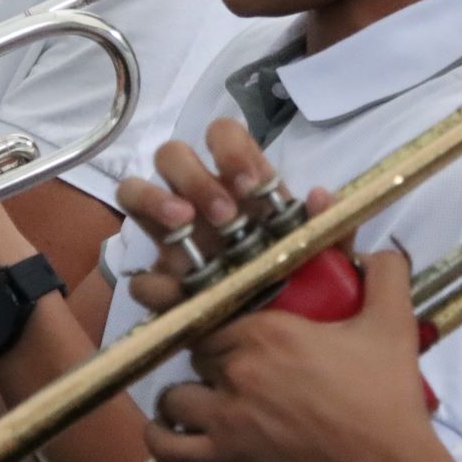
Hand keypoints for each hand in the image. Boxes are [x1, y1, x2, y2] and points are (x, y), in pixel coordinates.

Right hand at [117, 118, 328, 316]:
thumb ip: (327, 224)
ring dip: (155, 201)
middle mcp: (198, 198)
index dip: (230, 150)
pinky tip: (181, 294)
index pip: (222, 135)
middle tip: (224, 216)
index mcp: (239, 181)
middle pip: (171, 155)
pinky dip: (154, 283)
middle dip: (194, 179)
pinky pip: (140, 276)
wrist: (286, 326)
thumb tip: (321, 196)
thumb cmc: (301, 271)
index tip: (251, 186)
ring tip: (183, 225)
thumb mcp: (324, 250)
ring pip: (134, 191)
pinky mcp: (161, 282)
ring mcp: (172, 236)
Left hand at [142, 249, 446, 461]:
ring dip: (189, 396)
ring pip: (176, 396)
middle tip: (241, 368)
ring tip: (212, 400)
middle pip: (198, 351)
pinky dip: (162, 437)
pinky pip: (168, 446)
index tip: (239, 331)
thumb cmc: (387, 397)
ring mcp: (227, 416)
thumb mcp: (394, 323)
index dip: (224, 321)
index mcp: (269, 330)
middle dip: (214, 358)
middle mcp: (239, 368)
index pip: (216, 311)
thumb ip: (386, 273)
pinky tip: (172, 430)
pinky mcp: (225, 458)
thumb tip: (372, 253)